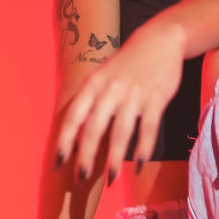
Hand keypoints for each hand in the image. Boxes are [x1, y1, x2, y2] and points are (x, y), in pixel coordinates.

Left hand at [53, 20, 183, 180]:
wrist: (160, 39)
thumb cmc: (126, 65)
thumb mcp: (102, 77)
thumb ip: (90, 103)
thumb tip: (76, 137)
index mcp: (93, 85)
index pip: (73, 117)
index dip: (64, 141)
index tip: (58, 163)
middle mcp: (110, 90)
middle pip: (94, 128)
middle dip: (86, 156)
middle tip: (81, 178)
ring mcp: (134, 94)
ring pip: (120, 132)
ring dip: (114, 158)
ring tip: (110, 179)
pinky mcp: (156, 98)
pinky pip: (148, 128)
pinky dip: (143, 148)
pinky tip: (139, 165)